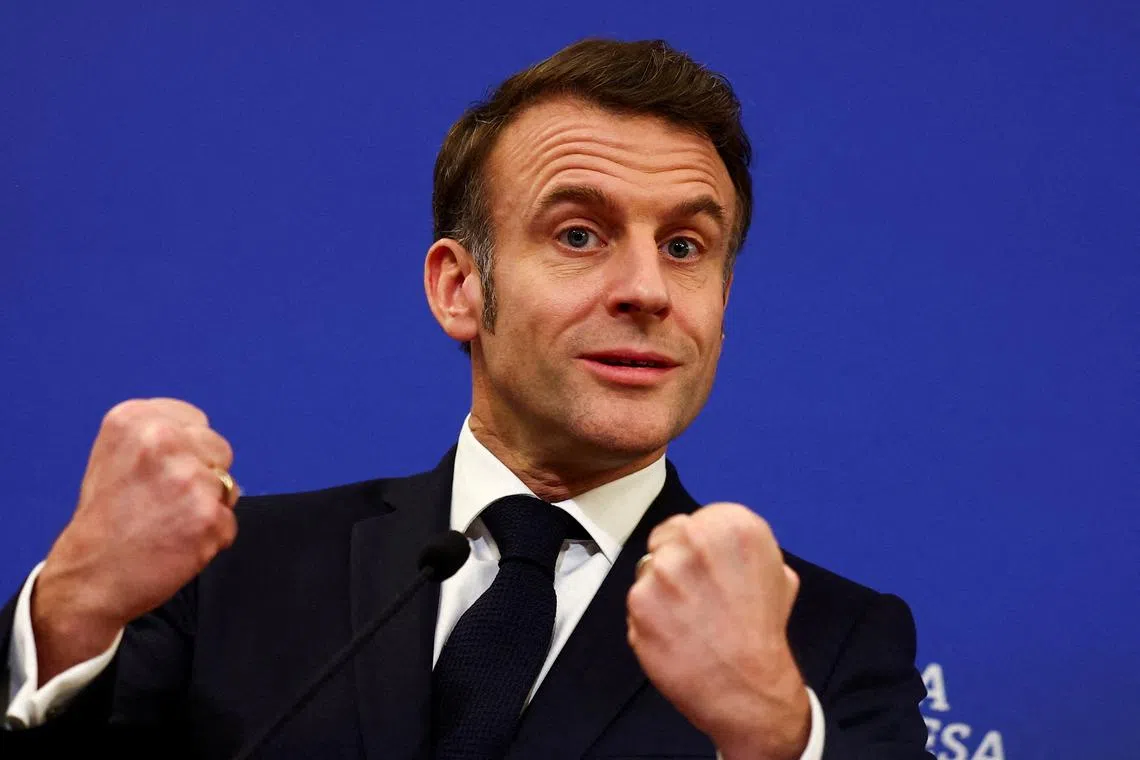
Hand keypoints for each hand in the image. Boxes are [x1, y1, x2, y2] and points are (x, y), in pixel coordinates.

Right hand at [31, 398, 238, 683]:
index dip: (186, 453)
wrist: (88, 578)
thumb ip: (161, 439)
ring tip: (168, 524)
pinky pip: (229, 522)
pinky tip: (177, 544)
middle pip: (219, 450)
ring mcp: (188, 478)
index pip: (196, 423)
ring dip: (208, 508)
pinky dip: (211, 538)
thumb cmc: (104, 521)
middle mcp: (163, 440)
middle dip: (204, 476)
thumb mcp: (115, 456)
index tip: (162, 474)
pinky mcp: (208, 514)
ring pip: (228, 486)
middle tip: (165, 503)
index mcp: (136, 419)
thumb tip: (210, 448)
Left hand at [626, 503, 810, 759]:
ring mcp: (662, 571)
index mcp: (733, 525)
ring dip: (661, 592)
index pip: (691, 521)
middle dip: (675, 564)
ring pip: (648, 571)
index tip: (706, 570)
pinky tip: (673, 635)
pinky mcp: (638, 602)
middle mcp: (694, 539)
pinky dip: (649, 619)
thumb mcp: (776, 571)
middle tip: (695, 597)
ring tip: (688, 621)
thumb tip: (720, 543)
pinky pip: (636, 602)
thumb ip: (742, 547)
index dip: (695, 548)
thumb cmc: (762, 630)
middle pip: (665, 541)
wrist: (748, 687)